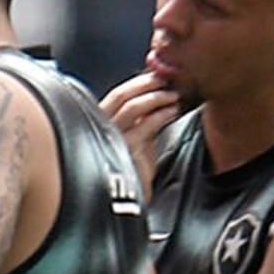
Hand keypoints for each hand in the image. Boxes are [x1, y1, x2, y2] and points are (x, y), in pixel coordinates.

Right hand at [101, 71, 182, 206]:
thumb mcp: (135, 136)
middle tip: (166, 80)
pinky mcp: (125, 149)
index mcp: (100, 123)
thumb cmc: (133, 167)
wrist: (131, 197)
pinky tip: (173, 111)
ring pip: (132, 106)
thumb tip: (158, 95)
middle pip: (120, 95)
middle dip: (146, 83)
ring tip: (173, 96)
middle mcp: (100, 128)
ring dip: (157, 96)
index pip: (116, 95)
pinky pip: (146, 123)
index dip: (138, 83)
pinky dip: (162, 113)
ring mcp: (111, 138)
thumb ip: (141, 118)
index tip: (158, 77)